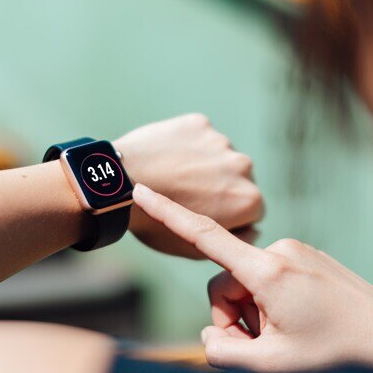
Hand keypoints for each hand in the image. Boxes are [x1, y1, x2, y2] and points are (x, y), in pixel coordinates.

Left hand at [115, 114, 262, 257]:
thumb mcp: (196, 249)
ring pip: (218, 156)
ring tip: (172, 176)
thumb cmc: (154, 223)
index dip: (228, 214)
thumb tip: (252, 228)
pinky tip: (165, 158)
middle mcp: (243, 167)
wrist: (120, 184)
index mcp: (249, 200)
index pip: (251, 209)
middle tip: (186, 194)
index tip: (203, 214)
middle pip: (238, 179)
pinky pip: (199, 137)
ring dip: (204, 164)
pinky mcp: (200, 123)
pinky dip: (187, 145)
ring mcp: (221, 141)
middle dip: (220, 186)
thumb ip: (233, 240)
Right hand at [132, 184, 372, 372]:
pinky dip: (274, 304)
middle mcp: (281, 252)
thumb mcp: (272, 365)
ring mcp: (299, 252)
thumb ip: (224, 352)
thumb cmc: (338, 357)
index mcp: (268, 272)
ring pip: (249, 284)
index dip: (167, 214)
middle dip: (234, 318)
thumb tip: (211, 337)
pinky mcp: (310, 258)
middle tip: (265, 347)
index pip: (204, 237)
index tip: (141, 188)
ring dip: (256, 315)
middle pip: (226, 284)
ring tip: (291, 338)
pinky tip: (304, 325)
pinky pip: (272, 278)